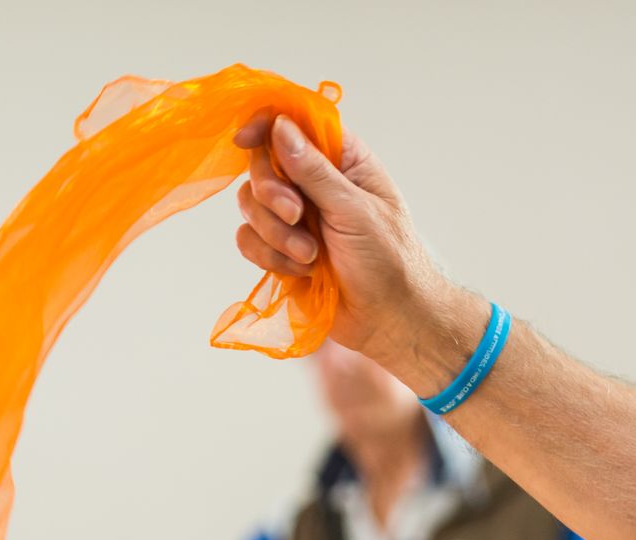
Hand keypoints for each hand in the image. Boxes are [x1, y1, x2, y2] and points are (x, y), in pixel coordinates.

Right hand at [233, 116, 446, 366]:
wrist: (390, 320)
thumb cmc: (390, 261)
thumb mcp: (355, 210)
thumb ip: (315, 171)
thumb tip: (280, 126)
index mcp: (342, 160)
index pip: (294, 124)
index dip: (264, 124)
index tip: (245, 139)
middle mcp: (313, 183)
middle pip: (261, 163)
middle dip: (272, 192)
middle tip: (297, 216)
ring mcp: (294, 217)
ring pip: (251, 204)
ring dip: (276, 233)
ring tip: (311, 256)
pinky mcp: (279, 250)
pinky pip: (249, 240)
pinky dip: (269, 257)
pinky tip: (301, 272)